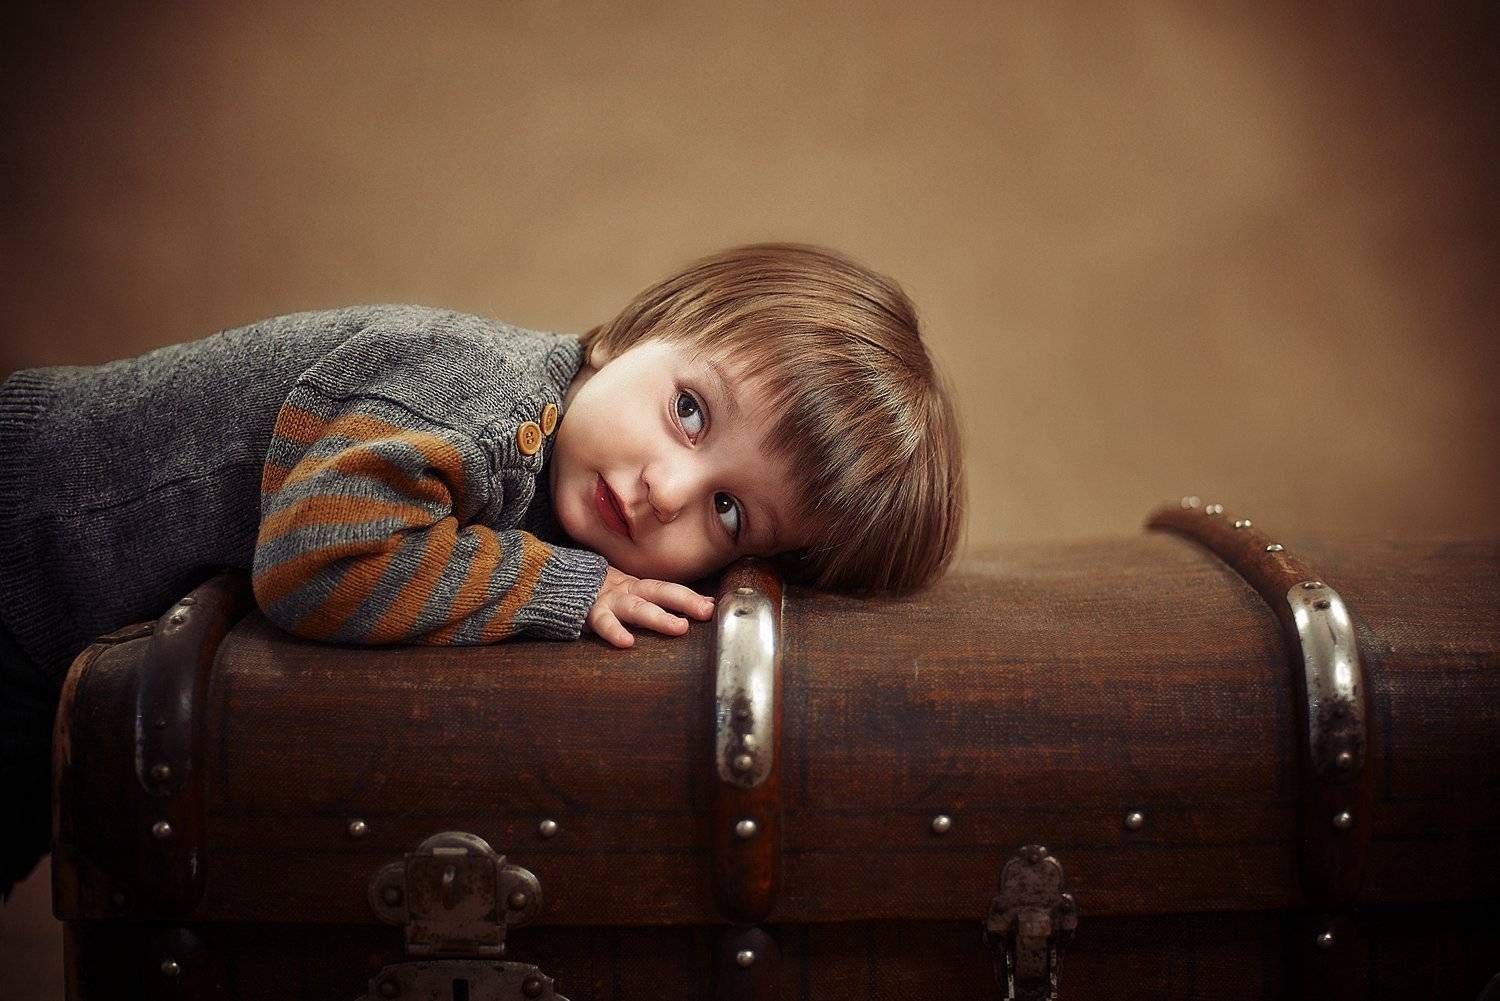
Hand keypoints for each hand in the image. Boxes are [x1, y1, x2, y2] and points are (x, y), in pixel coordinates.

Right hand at [584, 565, 715, 647]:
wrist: (554, 585)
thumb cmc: (595, 596)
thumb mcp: (624, 595)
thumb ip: (657, 601)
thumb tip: (703, 606)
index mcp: (637, 588)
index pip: (668, 590)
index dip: (690, 597)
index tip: (713, 607)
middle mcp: (626, 591)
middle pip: (660, 592)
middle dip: (685, 600)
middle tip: (707, 611)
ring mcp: (608, 601)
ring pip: (637, 607)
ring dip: (659, 617)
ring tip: (680, 627)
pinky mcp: (589, 613)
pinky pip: (603, 623)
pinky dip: (614, 631)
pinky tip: (627, 642)